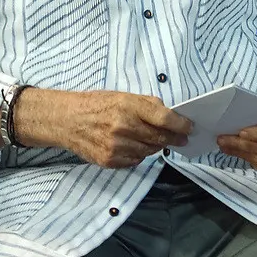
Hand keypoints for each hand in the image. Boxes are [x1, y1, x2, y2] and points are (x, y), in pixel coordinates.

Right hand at [15, 88, 191, 169]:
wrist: (67, 120)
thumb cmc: (96, 104)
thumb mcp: (121, 95)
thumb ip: (146, 104)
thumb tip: (169, 114)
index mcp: (127, 106)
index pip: (163, 118)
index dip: (180, 124)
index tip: (189, 127)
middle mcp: (123, 127)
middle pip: (159, 138)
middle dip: (174, 138)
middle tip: (182, 138)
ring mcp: (116, 147)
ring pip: (149, 151)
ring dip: (155, 146)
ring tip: (153, 139)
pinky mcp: (109, 160)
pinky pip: (135, 161)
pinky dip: (139, 154)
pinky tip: (133, 145)